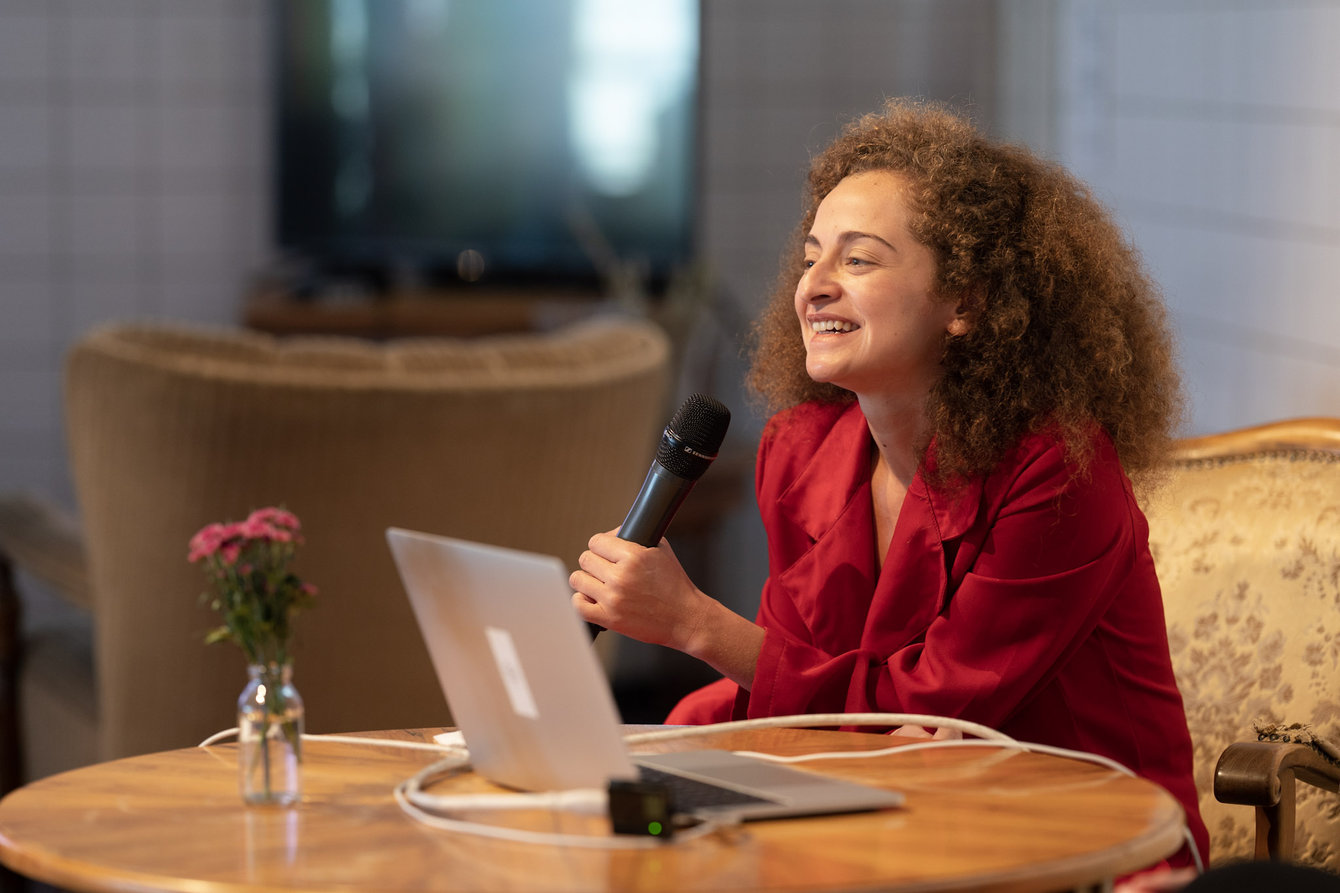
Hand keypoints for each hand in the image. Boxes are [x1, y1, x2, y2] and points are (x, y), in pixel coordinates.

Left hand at [570, 531, 707, 651]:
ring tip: (600, 585)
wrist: (685, 618)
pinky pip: (578, 605)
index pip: (596, 541)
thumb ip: (634, 538)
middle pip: (585, 559)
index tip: (605, 552)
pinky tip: (594, 600)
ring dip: (587, 582)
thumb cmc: (675, 585)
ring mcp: (613, 598)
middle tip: (606, 570)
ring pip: (578, 580)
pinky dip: (582, 602)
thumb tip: (611, 534)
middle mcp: (621, 576)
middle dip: (595, 563)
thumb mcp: (661, 550)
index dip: (601, 546)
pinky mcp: (609, 619)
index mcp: (634, 556)